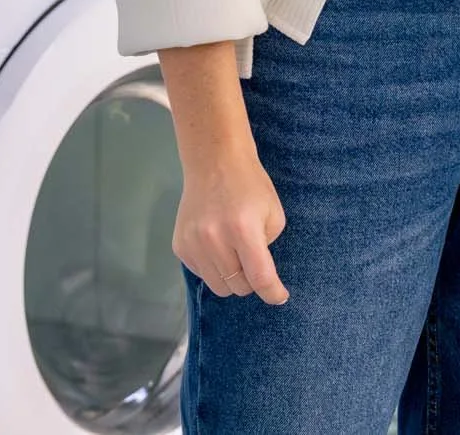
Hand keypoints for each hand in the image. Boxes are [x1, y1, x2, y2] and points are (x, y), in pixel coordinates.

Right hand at [173, 147, 289, 303]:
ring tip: (235, 252)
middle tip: (253, 260)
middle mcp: (214, 240)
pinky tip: (217, 245)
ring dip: (231, 278)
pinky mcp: (179, 247)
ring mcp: (193, 244)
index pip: (259, 277)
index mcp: (243, 230)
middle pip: (237, 287)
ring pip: (218, 286)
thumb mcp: (273, 214)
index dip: (272, 293)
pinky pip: (201, 274)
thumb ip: (268, 248)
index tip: (280, 297)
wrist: (214, 162)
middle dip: (250, 280)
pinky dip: (213, 268)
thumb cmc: (250, 186)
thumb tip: (258, 276)